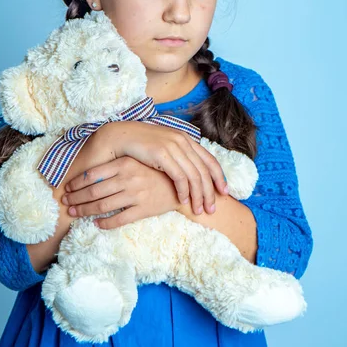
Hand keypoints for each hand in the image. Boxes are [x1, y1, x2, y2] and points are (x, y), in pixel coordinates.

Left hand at [62, 156, 181, 228]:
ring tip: (75, 213)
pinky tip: (96, 223)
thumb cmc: (154, 172)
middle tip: (65, 203)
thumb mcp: (135, 162)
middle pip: (94, 191)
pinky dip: (104, 223)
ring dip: (84, 211)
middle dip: (76, 198)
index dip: (77, 183)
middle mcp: (129, 178)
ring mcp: (136, 194)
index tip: (68, 188)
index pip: (93, 174)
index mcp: (125, 163)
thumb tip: (88, 174)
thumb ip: (115, 166)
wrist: (181, 185)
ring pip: (102, 206)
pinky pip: (118, 219)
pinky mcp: (143, 209)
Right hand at [99, 120, 228, 214]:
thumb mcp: (165, 146)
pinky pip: (179, 177)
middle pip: (205, 171)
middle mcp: (183, 141)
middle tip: (212, 208)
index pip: (210, 159)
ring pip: (194, 176)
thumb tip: (192, 170)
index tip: (224, 192)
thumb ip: (179, 155)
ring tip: (199, 210)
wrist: (121, 136)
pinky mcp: (162, 155)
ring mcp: (173, 147)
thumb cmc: (142, 145)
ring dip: (198, 196)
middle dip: (210, 192)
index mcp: (186, 138)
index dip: (220, 177)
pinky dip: (184, 191)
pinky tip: (183, 201)